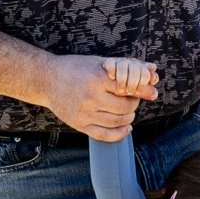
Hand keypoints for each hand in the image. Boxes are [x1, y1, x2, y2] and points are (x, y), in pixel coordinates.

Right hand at [43, 54, 157, 141]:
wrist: (47, 79)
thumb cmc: (75, 68)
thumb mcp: (99, 63)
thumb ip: (126, 67)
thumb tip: (153, 70)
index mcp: (97, 78)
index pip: (129, 88)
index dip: (141, 91)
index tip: (146, 91)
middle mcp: (90, 97)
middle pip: (125, 107)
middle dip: (134, 104)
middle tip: (133, 99)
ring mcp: (84, 113)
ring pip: (117, 122)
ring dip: (129, 117)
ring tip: (128, 110)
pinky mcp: (79, 124)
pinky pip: (105, 135)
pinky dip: (119, 134)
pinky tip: (126, 128)